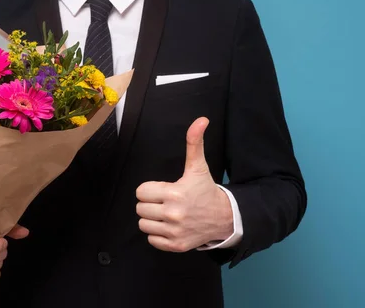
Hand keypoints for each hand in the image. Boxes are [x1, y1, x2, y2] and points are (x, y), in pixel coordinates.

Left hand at [136, 117, 232, 251]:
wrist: (225, 217)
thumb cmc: (206, 190)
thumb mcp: (198, 166)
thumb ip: (194, 143)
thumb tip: (201, 120)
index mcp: (175, 193)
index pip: (141, 191)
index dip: (150, 189)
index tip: (162, 190)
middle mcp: (173, 214)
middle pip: (140, 208)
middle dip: (149, 203)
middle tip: (164, 201)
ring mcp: (174, 232)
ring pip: (143, 225)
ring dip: (151, 219)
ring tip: (166, 213)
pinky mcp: (176, 245)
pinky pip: (151, 240)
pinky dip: (157, 234)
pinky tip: (169, 226)